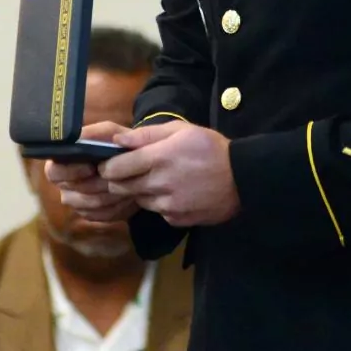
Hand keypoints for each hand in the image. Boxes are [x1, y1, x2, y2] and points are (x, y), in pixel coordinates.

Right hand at [45, 121, 138, 223]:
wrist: (136, 166)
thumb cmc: (117, 145)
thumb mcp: (110, 132)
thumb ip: (97, 133)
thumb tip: (83, 138)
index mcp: (62, 162)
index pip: (53, 172)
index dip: (71, 172)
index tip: (91, 168)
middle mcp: (65, 184)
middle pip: (69, 195)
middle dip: (95, 186)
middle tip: (115, 179)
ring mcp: (76, 201)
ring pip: (88, 206)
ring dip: (109, 196)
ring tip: (127, 185)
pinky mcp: (91, 214)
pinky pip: (100, 216)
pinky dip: (116, 206)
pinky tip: (127, 195)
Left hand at [101, 121, 240, 226]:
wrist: (242, 178)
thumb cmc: (211, 148)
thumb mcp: (181, 130)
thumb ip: (147, 134)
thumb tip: (118, 140)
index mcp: (160, 158)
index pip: (117, 168)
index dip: (109, 166)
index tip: (110, 164)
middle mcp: (160, 184)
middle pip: (122, 187)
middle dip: (120, 180)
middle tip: (131, 172)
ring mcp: (168, 205)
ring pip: (139, 200)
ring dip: (141, 191)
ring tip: (158, 180)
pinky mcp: (176, 219)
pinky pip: (157, 211)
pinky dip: (160, 203)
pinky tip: (175, 192)